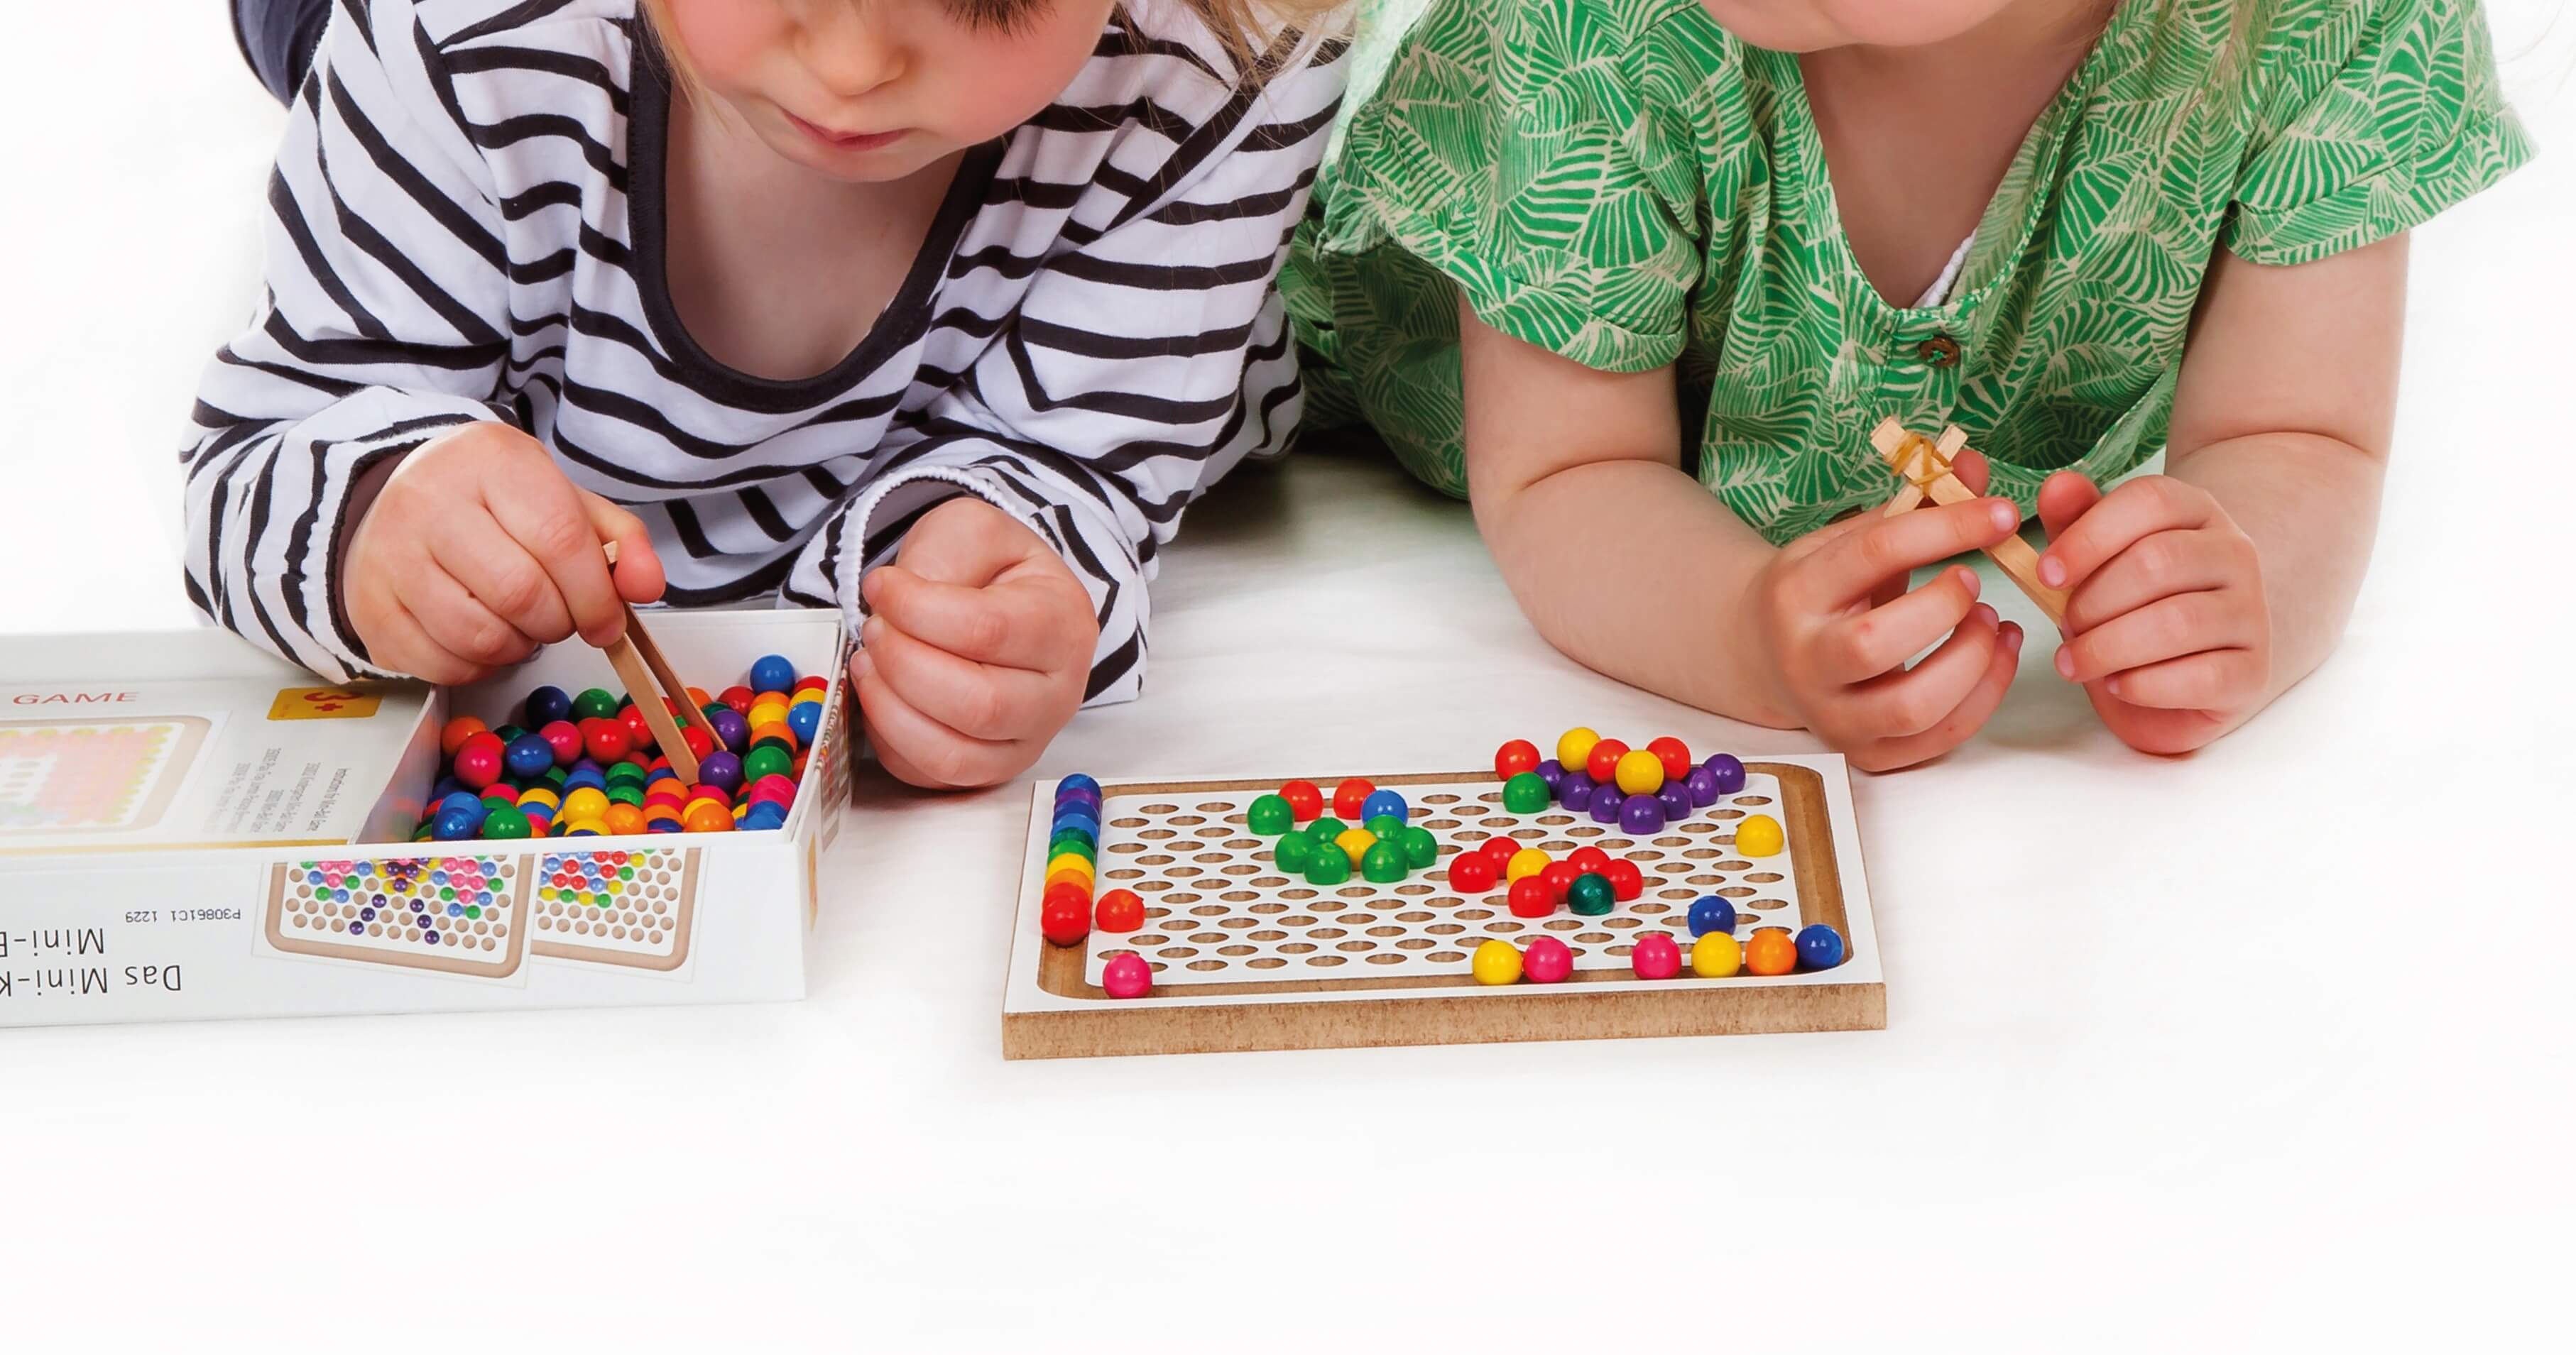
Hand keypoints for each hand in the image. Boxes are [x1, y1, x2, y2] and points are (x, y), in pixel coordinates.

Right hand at [343, 422, 664, 682]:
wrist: (401, 497)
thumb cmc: (495, 504)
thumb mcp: (565, 502)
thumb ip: (619, 542)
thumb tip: (646, 584)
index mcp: (490, 462)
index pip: (559, 538)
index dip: (595, 594)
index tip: (608, 621)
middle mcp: (429, 502)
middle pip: (520, 593)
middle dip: (559, 622)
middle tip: (561, 617)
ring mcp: (390, 556)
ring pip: (480, 636)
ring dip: (519, 646)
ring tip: (520, 622)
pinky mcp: (370, 607)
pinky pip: (443, 663)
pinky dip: (479, 665)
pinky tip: (483, 634)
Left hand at [852, 496, 1096, 788]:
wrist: (1003, 604)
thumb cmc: (990, 570)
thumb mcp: (976, 531)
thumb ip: (945, 557)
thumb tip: (896, 604)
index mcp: (1064, 624)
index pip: (988, 631)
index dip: (917, 610)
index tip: (880, 586)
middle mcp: (1059, 694)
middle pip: (978, 703)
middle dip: (903, 664)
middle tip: (872, 629)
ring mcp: (1028, 741)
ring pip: (953, 753)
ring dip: (890, 707)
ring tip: (867, 662)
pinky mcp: (991, 770)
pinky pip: (931, 775)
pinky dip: (891, 738)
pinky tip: (882, 695)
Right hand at [1747, 450, 2027, 771]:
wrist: (1765, 655)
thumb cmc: (1821, 590)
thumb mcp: (1849, 539)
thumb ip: (1913, 506)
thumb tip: (1975, 466)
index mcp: (1795, 592)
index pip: (1874, 552)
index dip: (1947, 528)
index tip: (2002, 513)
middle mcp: (1804, 661)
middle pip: (1875, 643)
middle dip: (1944, 608)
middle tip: (1973, 584)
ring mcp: (1833, 716)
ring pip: (1911, 706)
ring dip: (1972, 661)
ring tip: (1992, 624)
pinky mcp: (1866, 754)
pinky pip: (1936, 741)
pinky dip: (1983, 698)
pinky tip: (1996, 655)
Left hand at [2036, 472, 2270, 754]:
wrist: (2183, 665)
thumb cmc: (2128, 604)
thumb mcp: (2095, 559)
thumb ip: (2074, 523)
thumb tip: (2058, 485)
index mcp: (2196, 511)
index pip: (2150, 501)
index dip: (2089, 536)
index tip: (2046, 574)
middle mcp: (2234, 553)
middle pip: (2158, 562)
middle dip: (2093, 601)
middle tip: (2064, 626)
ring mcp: (2251, 612)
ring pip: (2178, 622)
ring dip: (2109, 647)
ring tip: (2074, 663)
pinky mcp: (2254, 670)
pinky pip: (2203, 677)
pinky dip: (2146, 685)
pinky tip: (2118, 684)